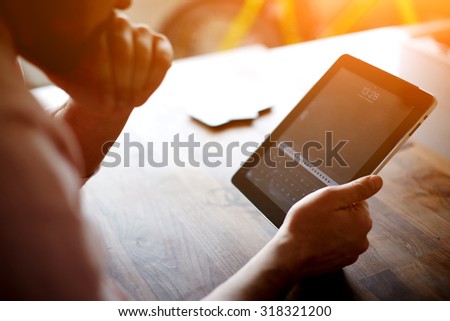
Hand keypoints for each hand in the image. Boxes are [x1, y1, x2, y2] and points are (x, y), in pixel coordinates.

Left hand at [45, 13, 172, 115]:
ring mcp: (141, 31)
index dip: (101, 75)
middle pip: (123, 47)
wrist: (103, 95)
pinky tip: (140, 99)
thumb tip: (67, 58)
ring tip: (126, 104)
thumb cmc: (82, 84)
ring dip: (136, 83)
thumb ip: (63, 65)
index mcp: (91, 23)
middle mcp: (117, 21)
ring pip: (144, 53)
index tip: (99, 100)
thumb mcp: (64, 75)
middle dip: (120, 81)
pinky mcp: (160, 44)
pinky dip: (153, 82)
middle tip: (115, 105)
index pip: (98, 43)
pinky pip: (162, 60)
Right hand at [272, 175, 382, 278]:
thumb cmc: (305, 225)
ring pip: (344, 230)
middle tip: (317, 216)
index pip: (358, 199)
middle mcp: (362, 239)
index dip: (338, 199)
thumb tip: (377, 181)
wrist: (289, 254)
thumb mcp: (329, 197)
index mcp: (363, 221)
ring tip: (314, 228)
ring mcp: (351, 252)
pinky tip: (315, 239)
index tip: (325, 204)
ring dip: (332, 227)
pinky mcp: (341, 261)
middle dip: (336, 213)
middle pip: (352, 215)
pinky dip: (328, 240)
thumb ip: (356, 188)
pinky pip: (338, 244)